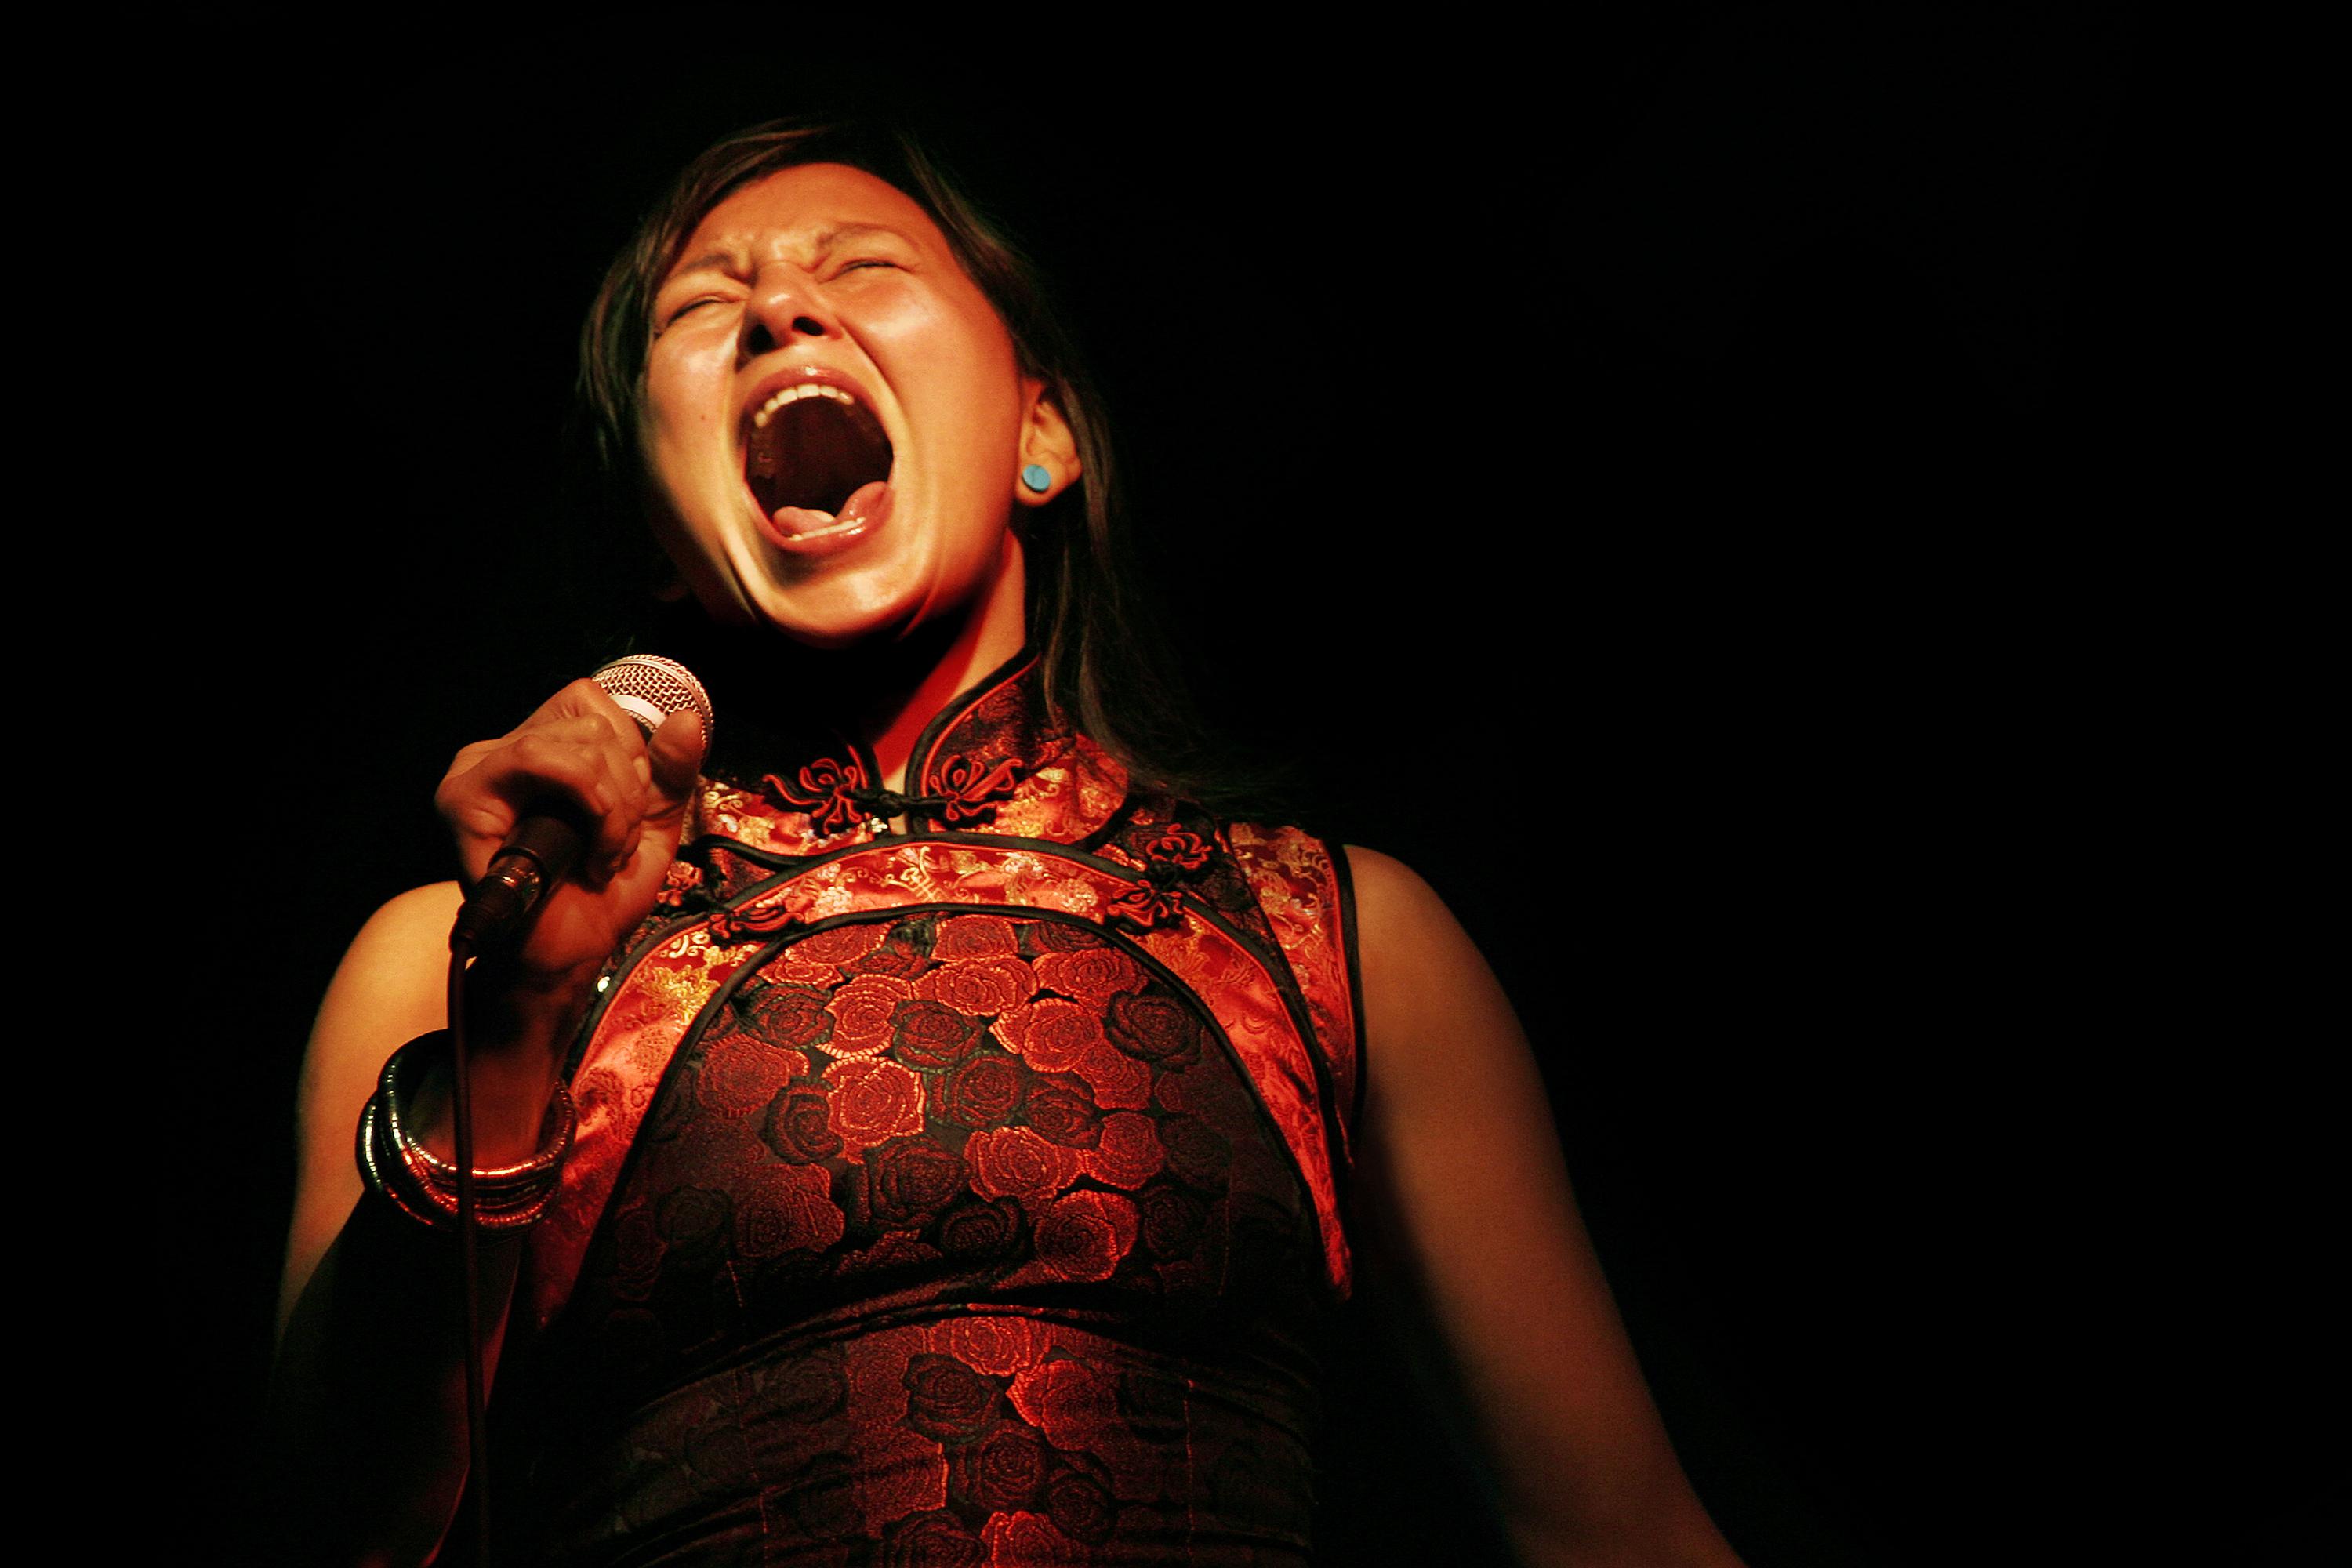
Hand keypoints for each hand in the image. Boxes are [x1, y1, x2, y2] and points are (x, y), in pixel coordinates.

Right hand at [435, 678, 706, 999]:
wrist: (566, 956)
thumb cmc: (596, 899)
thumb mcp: (650, 827)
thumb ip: (670, 773)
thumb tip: (688, 719)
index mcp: (539, 751)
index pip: (590, 704)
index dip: (630, 754)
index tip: (631, 815)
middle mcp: (501, 752)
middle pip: (592, 725)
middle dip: (628, 792)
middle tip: (618, 848)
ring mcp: (478, 771)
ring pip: (575, 744)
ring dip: (613, 807)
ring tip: (605, 857)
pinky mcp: (466, 796)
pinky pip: (545, 762)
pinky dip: (591, 810)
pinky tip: (589, 861)